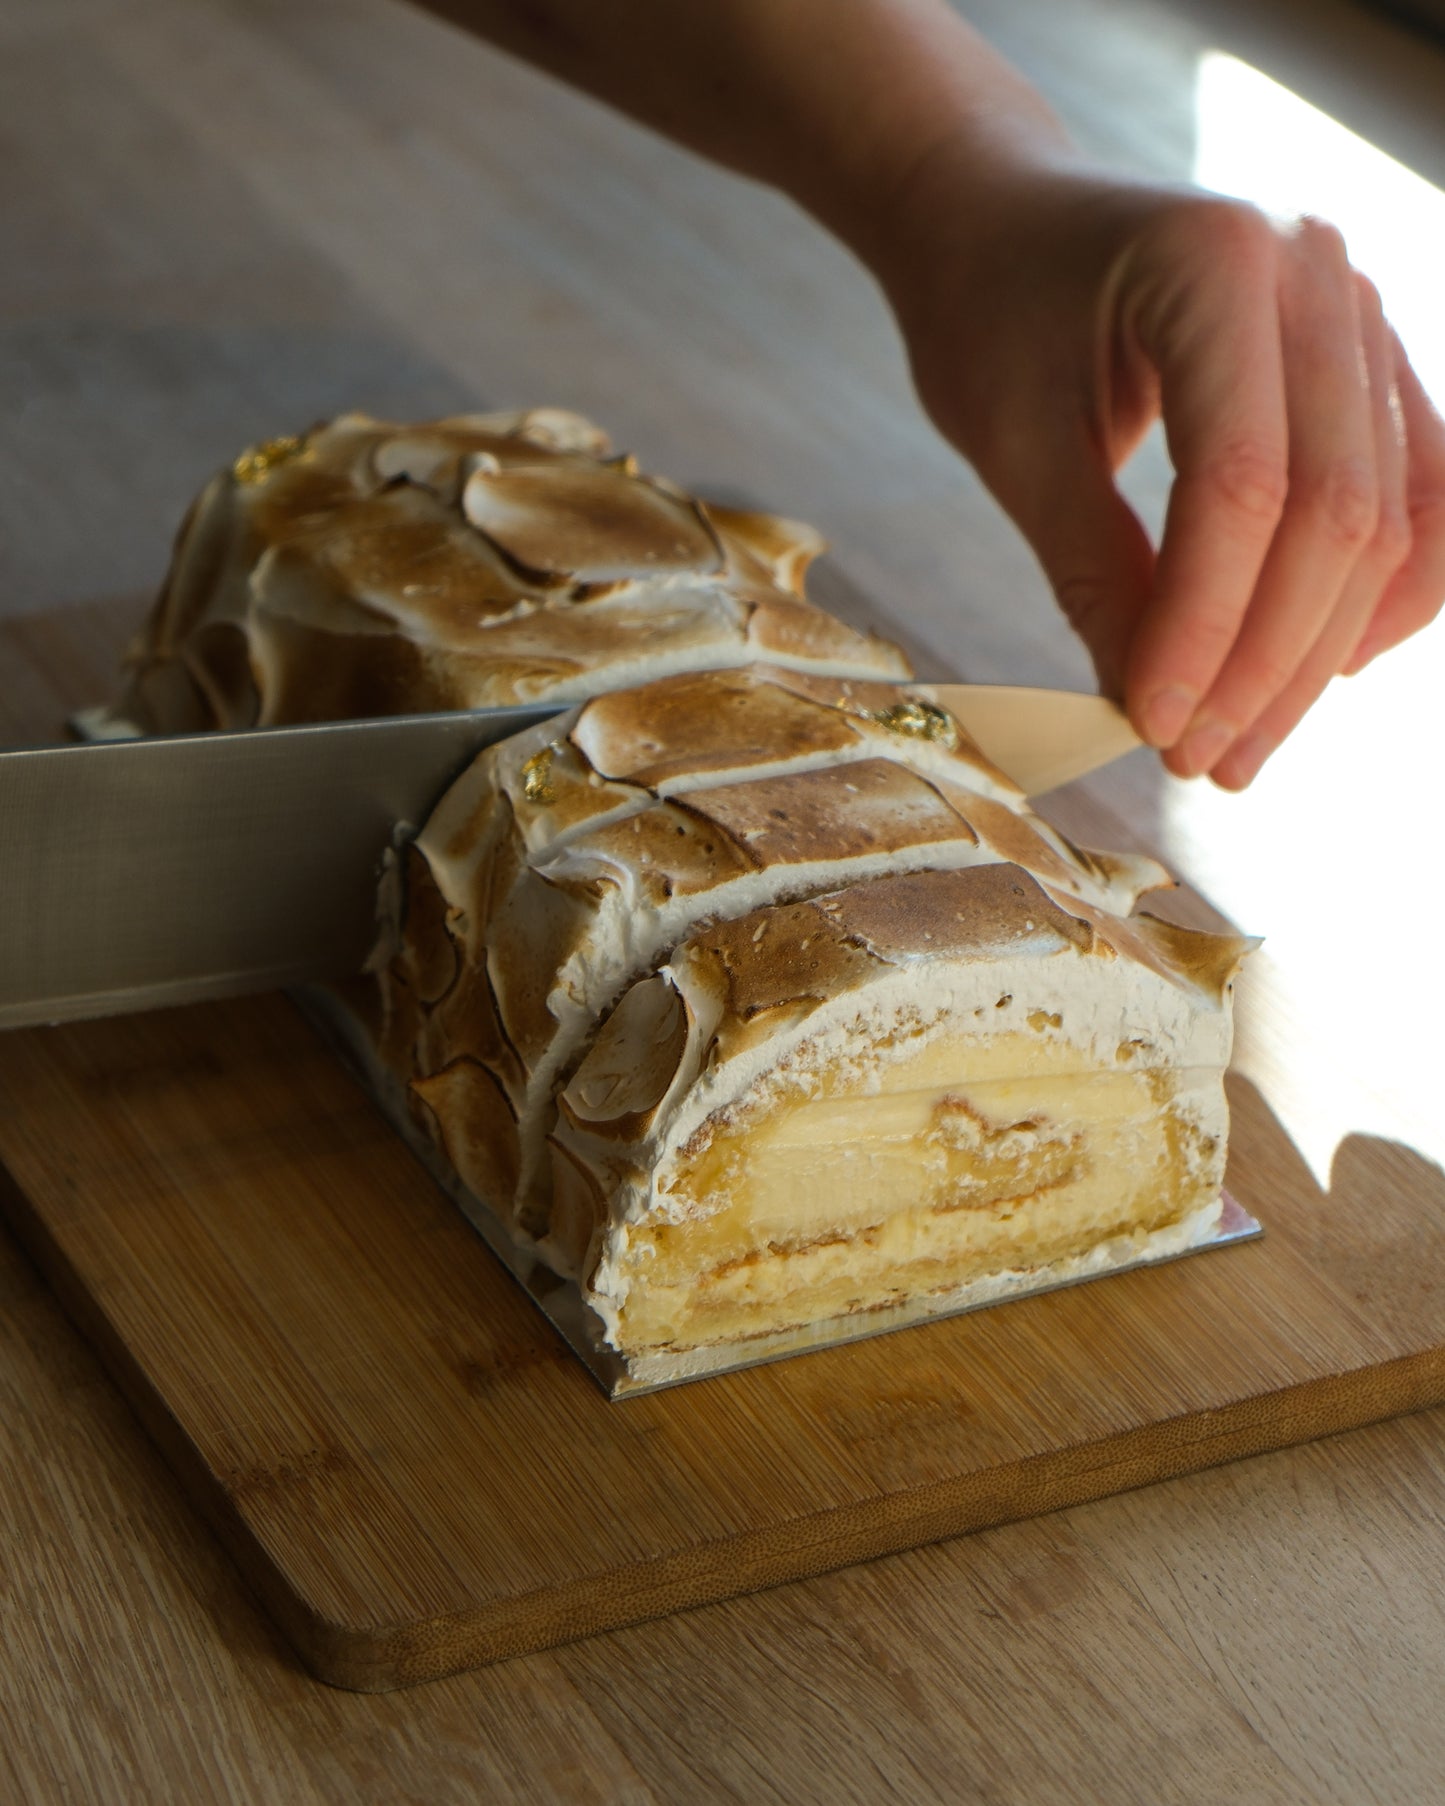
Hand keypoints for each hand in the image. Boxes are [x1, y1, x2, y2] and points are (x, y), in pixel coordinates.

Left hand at [879, 158, 1444, 785]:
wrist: (1007, 223)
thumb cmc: (991, 316)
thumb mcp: (1016, 446)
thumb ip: (1092, 573)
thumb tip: (1155, 710)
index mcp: (1215, 263)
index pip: (1240, 483)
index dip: (1203, 625)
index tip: (1153, 726)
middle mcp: (1317, 270)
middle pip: (1335, 510)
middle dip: (1266, 661)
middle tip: (1199, 764)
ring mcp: (1361, 310)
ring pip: (1387, 517)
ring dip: (1319, 654)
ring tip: (1241, 748)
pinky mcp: (1370, 362)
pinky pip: (1414, 496)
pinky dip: (1374, 597)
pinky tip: (1314, 675)